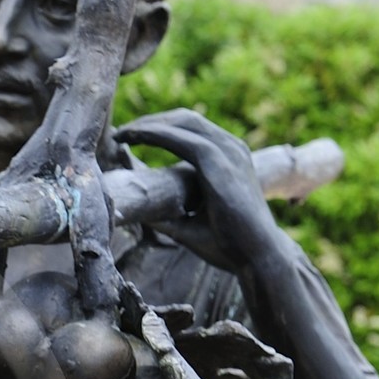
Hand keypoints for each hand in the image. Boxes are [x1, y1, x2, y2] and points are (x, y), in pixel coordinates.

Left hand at [119, 109, 281, 275]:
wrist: (258, 258)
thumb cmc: (229, 245)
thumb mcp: (191, 223)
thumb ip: (168, 213)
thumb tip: (139, 213)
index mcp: (230, 158)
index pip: (192, 130)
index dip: (160, 128)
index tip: (131, 137)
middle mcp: (231, 148)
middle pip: (185, 120)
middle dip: (151, 122)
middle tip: (120, 133)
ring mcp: (227, 152)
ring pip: (181, 123)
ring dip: (147, 125)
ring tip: (120, 134)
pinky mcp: (218, 162)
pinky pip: (179, 138)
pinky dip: (153, 134)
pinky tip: (132, 138)